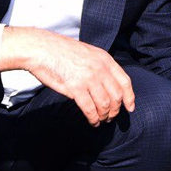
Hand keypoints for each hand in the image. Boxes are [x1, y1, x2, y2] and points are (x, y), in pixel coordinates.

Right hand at [1, 27, 134, 125]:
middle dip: (115, 110)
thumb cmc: (60, 52)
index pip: (125, 81)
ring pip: (105, 105)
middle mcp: (100, 69)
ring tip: (100, 121)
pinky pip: (90, 109)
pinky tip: (92, 122)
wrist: (41, 48)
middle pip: (116, 96)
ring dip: (104, 116)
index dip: (129, 97)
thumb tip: (106, 85)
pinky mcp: (75, 88)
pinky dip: (93, 118)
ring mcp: (89, 78)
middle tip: (110, 117)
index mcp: (105, 59)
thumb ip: (99, 66)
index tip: (130, 108)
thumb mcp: (87, 53)